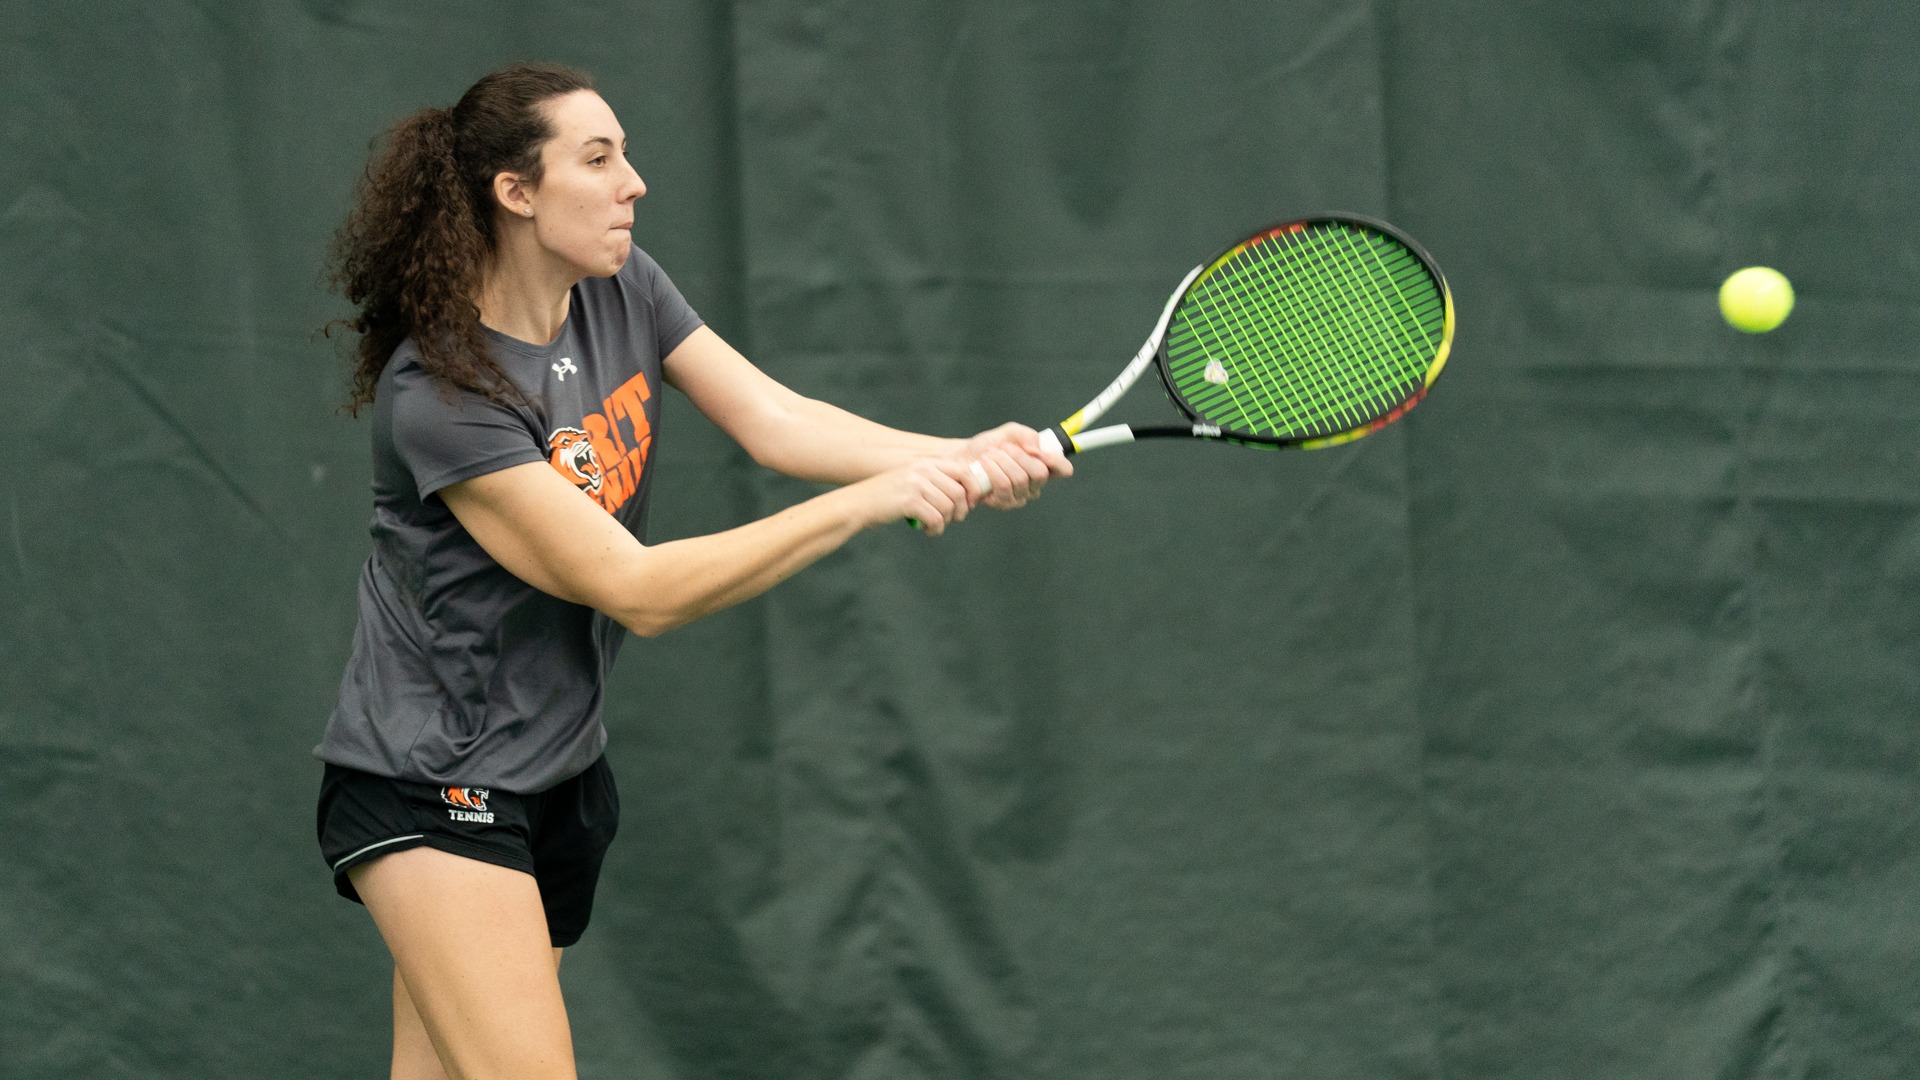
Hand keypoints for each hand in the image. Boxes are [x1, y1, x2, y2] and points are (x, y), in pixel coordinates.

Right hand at [856, 457, 980, 535]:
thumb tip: (967, 497)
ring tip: (935, 526)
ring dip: (946, 522)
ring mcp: (916, 484)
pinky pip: (936, 518)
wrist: (858, 504)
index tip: (971, 503)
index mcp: (926, 463)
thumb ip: (936, 484)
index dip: (973, 488)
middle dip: (961, 510)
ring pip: (948, 507)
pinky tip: (928, 531)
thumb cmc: (887, 498)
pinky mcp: (910, 501)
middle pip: (958, 492)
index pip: (963, 470)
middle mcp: (923, 470)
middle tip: (953, 520)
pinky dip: (936, 529)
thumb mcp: (912, 482)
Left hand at [961, 422, 1072, 509]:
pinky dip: (992, 470)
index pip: (1063, 469)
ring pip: (1020, 480)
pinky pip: (1003, 487)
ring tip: (989, 454)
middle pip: (1039, 473)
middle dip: (1018, 456)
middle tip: (1002, 448)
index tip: (1040, 451)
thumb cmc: (989, 446)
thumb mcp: (1009, 433)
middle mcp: (1034, 485)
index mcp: (1042, 467)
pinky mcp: (1003, 503)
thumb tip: (1036, 450)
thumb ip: (1027, 436)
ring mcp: (1020, 496)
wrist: (964, 458)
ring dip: (1002, 461)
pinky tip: (984, 464)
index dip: (1056, 461)